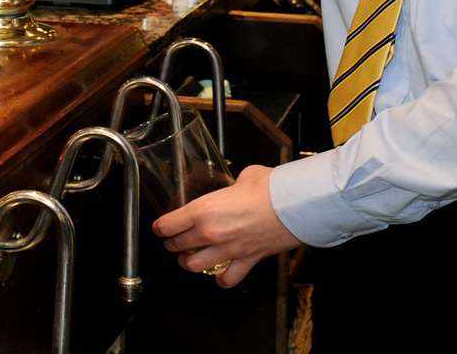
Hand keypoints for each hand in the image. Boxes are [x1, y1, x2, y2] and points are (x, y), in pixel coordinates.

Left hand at [151, 165, 301, 287]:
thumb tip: (235, 187)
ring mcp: (228, 250)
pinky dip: (221, 280)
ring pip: (194, 266)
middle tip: (174, 240)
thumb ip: (232, 186)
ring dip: (188, 262)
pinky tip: (219, 275)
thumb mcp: (244, 176)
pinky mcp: (246, 261)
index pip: (168, 224)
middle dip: (172, 244)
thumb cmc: (271, 187)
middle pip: (178, 246)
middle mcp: (210, 233)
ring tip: (188, 258)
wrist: (295, 205)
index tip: (160, 227)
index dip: (160, 227)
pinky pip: (227, 279)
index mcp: (204, 210)